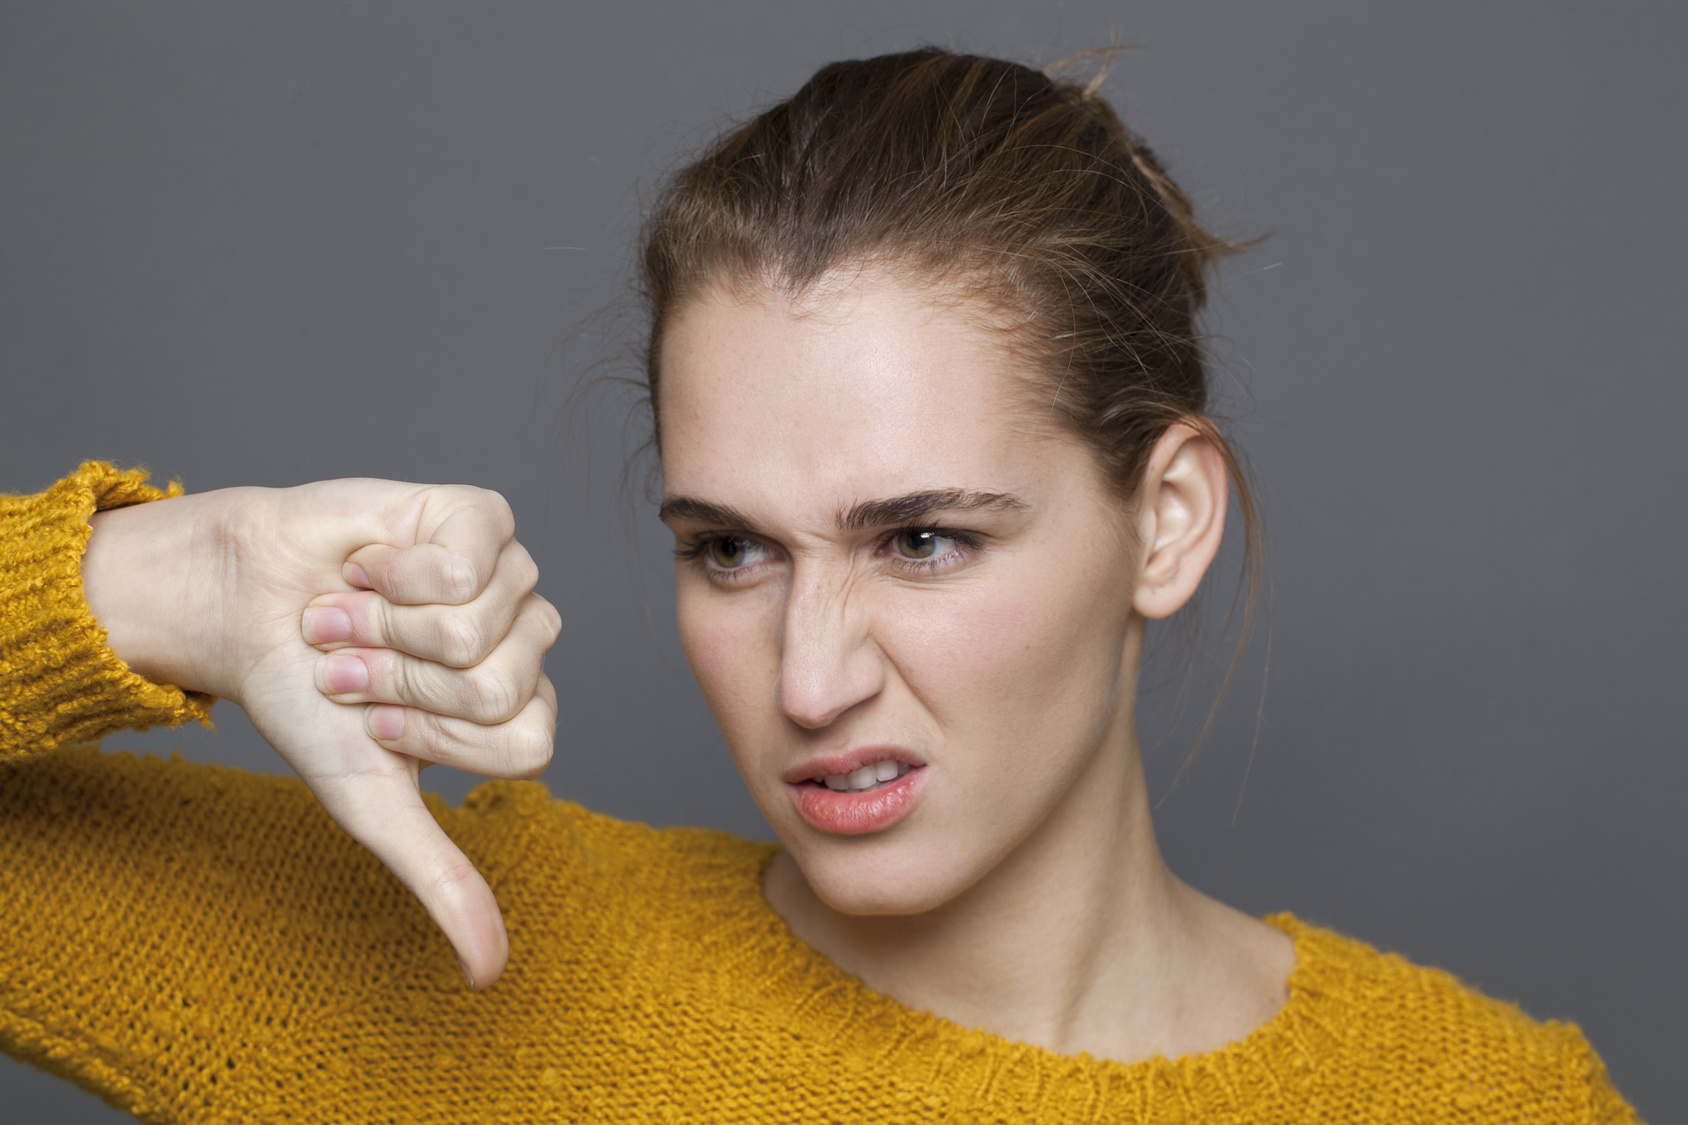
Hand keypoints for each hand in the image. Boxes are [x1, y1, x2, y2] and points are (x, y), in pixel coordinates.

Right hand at [81, 480, 560, 988]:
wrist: (243, 608)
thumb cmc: (310, 701)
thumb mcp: (373, 801)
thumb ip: (441, 881)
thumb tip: (489, 975)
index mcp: (520, 709)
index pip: (524, 744)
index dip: (433, 736)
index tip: (376, 719)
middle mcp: (528, 639)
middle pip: (503, 686)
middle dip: (401, 683)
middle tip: (357, 663)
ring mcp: (513, 575)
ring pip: (478, 627)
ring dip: (386, 630)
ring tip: (354, 614)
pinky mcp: (482, 517)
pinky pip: (463, 561)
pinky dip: (392, 571)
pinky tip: (370, 563)